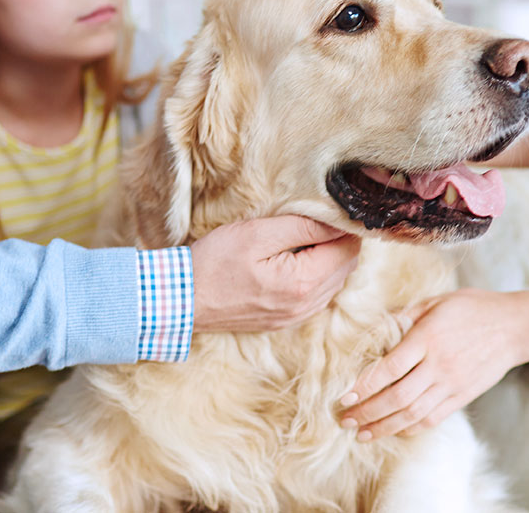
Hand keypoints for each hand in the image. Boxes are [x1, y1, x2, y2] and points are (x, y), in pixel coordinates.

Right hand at [190, 215, 360, 331]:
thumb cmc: (214, 262)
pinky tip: (296, 259)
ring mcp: (296, 316)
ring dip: (329, 258)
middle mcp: (305, 305)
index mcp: (302, 283)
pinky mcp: (285, 320)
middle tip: (318, 218)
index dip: (344, 226)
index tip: (331, 209)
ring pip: (334, 282)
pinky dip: (316, 274)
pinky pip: (317, 295)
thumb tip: (335, 221)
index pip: (347, 249)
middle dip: (339, 241)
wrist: (182, 300)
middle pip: (345, 266)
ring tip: (305, 236)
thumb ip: (301, 227)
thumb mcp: (257, 234)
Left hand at [337, 288, 528, 440]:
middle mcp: (439, 365)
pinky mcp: (462, 396)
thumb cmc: (473, 308)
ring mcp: (452, 384)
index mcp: (429, 338)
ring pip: (413, 414)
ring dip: (384, 427)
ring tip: (362, 434)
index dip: (365, 385)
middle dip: (368, 412)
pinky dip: (410, 428)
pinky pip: (433, 419)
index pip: (390, 368)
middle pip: (398, 397)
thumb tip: (374, 327)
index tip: (344, 396)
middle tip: (345, 420)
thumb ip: (405, 315)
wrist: (515, 327)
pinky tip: (393, 431)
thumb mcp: (437, 302)